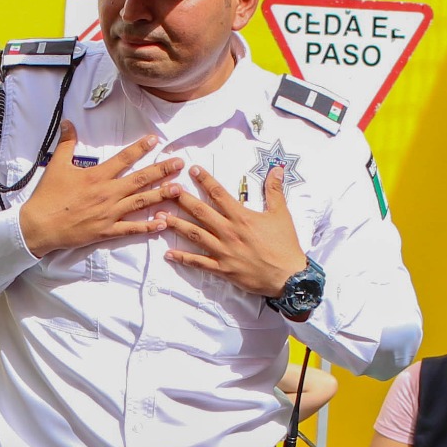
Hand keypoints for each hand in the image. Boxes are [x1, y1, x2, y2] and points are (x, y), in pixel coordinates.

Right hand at [17, 125, 181, 257]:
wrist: (39, 226)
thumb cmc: (47, 196)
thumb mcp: (56, 165)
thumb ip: (66, 143)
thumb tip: (68, 122)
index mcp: (97, 176)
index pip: (124, 158)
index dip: (140, 148)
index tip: (155, 140)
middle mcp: (108, 193)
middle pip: (140, 179)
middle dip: (162, 170)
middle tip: (180, 164)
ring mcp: (109, 213)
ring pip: (140, 202)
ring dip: (161, 195)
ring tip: (178, 189)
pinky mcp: (106, 231)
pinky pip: (131, 229)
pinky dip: (147, 227)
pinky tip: (162, 223)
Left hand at [160, 163, 307, 298]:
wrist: (287, 277)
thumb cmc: (285, 245)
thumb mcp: (282, 215)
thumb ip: (275, 191)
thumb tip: (276, 169)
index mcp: (242, 217)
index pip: (219, 194)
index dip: (205, 180)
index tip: (192, 170)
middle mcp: (228, 232)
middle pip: (200, 212)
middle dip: (181, 199)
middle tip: (166, 189)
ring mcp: (223, 251)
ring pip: (195, 235)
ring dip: (176, 225)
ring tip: (159, 217)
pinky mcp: (222, 269)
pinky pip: (198, 262)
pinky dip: (183, 258)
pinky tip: (168, 253)